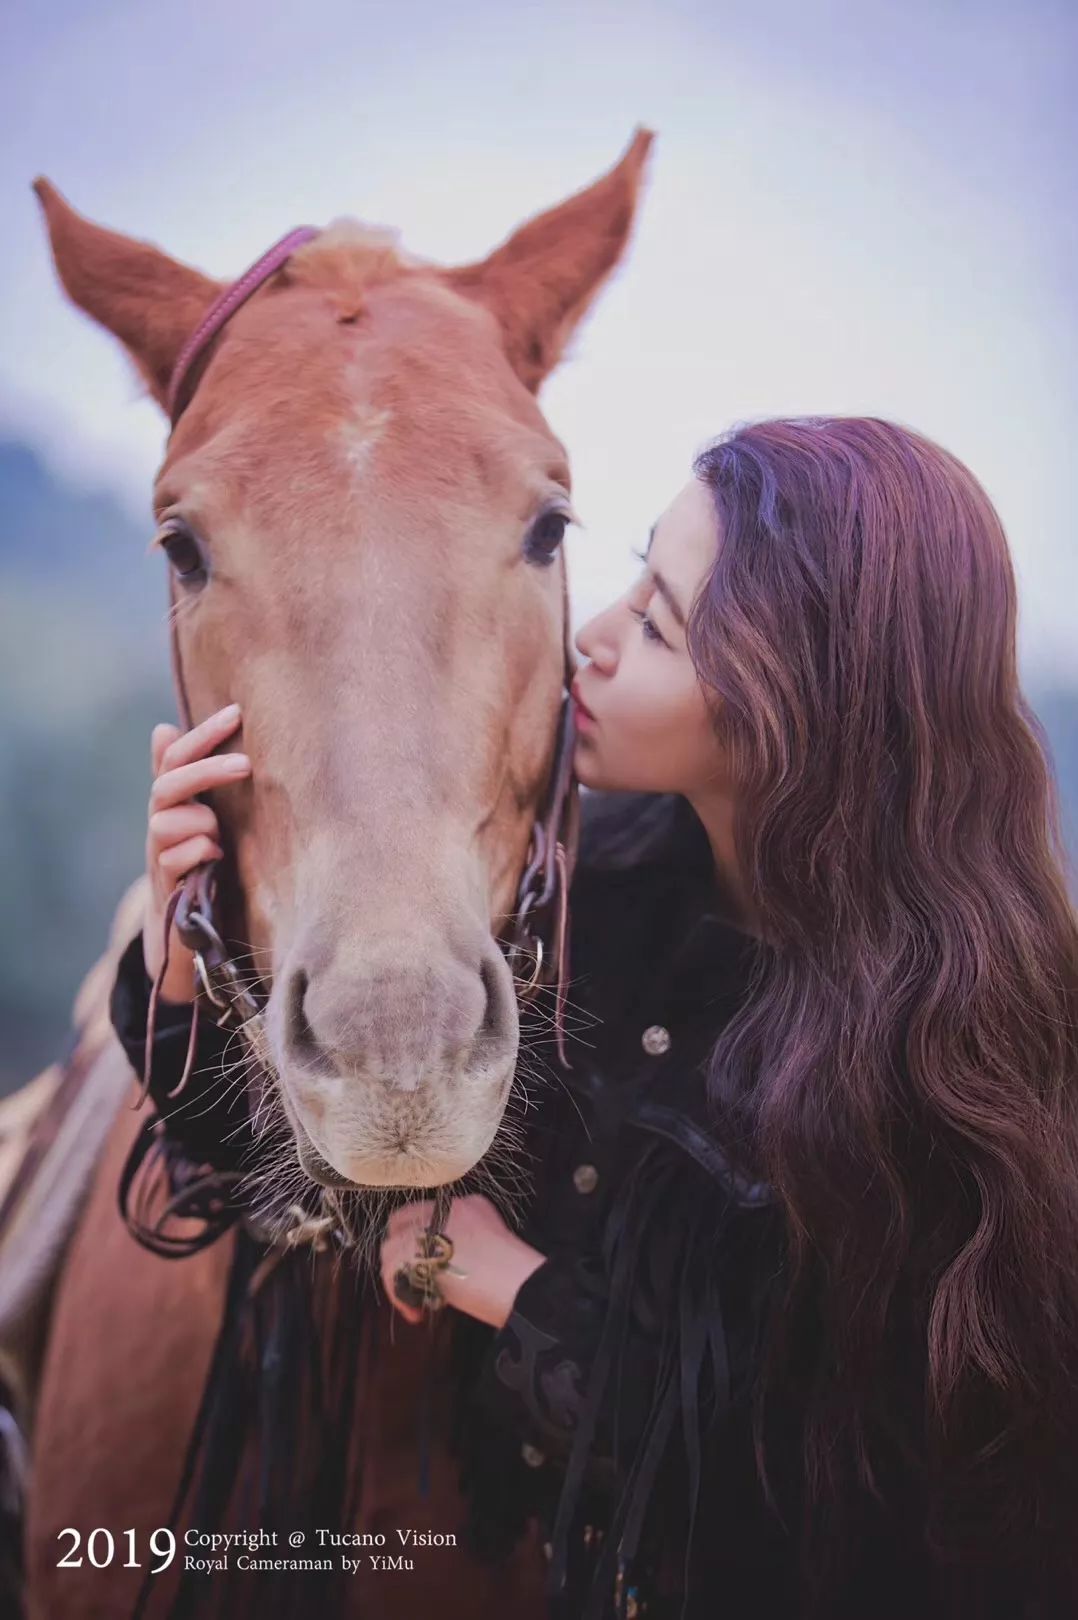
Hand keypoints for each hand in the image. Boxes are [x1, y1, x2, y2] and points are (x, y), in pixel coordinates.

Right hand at [143, 703, 251, 1002]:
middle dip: (205, 771)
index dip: (201, 735)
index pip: (174, 758)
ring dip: (200, 821)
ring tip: (220, 837)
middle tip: (246, 764)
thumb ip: (188, 779)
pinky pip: (173, 859)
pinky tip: (215, 859)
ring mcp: (158, 856)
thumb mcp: (200, 819)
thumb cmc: (200, 868)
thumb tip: (163, 727)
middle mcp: (159, 825)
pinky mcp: (166, 887)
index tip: (237, 712)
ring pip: (165, 821)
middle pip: (167, 785)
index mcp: (172, 804)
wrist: (183, 935)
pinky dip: (197, 852)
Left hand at [380, 1193, 545, 1328]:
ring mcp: (424, 1233)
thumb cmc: (514, 1268)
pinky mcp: (412, 1256)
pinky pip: (392, 1274)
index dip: (414, 1236)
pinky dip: (400, 1297)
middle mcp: (439, 1211)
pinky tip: (417, 1312)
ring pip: (390, 1250)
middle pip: (399, 1225)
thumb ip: (470, 1227)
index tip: (420, 1259)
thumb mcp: (495, 1230)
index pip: (422, 1210)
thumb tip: (449, 1249)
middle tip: (413, 1279)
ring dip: (398, 1277)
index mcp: (461, 1205)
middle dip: (400, 1254)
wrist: (516, 1281)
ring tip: (417, 1299)